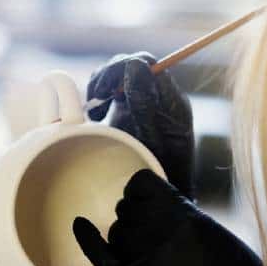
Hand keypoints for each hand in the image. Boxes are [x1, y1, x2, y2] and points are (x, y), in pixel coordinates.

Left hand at [73, 169, 263, 265]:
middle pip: (126, 211)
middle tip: (152, 236)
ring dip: (124, 238)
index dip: (141, 193)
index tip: (148, 202)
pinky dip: (87, 238)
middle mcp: (155, 231)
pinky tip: (80, 224)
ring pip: (116, 233)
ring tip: (147, 253)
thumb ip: (185, 221)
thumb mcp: (216, 236)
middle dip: (135, 218)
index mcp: (181, 213)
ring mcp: (141, 259)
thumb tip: (166, 216)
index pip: (141, 185)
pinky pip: (99, 254)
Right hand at [87, 52, 194, 199]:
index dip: (121, 69)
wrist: (161, 201)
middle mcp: (159, 99)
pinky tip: (95, 115)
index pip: (148, 65)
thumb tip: (134, 65)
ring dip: (101, 85)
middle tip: (95, 104)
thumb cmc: (161, 177)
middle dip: (107, 77)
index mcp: (171, 102)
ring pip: (120, 75)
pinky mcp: (130, 112)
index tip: (103, 93)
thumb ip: (144, 105)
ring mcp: (144, 104)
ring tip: (95, 112)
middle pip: (132, 65)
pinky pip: (113, 90)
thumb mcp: (151, 142)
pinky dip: (99, 96)